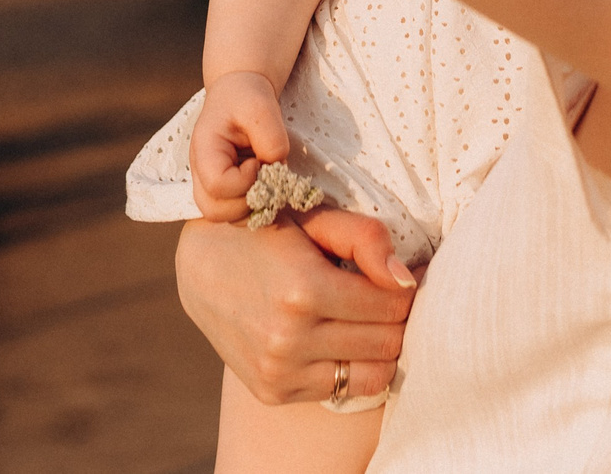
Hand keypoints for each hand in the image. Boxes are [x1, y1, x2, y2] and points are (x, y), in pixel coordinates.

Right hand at [175, 213, 412, 406]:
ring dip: (382, 346)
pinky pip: (343, 391)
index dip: (410, 287)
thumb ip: (363, 238)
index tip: (412, 274)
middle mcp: (290, 337)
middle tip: (394, 296)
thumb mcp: (310, 219)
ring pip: (374, 374)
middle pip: (388, 341)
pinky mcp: (273, 391)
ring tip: (374, 319)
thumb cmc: (264, 232)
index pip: (393, 303)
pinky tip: (344, 339)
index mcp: (303, 288)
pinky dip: (354, 367)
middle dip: (400, 317)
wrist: (198, 267)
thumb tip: (406, 278)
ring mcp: (279, 371)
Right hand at [190, 70, 291, 221]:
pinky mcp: (224, 192)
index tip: (259, 160)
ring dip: (254, 205)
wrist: (238, 94)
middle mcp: (201, 173)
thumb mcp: (260, 106)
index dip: (246, 180)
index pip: (218, 186)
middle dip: (248, 201)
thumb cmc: (244, 97)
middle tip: (265, 176)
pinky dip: (257, 207)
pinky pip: (238, 214)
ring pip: (227, 217)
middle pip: (215, 211)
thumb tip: (276, 167)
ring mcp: (210, 185)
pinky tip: (267, 184)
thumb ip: (271, 137)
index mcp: (204, 151)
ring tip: (266, 179)